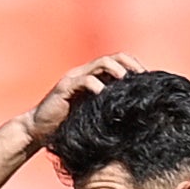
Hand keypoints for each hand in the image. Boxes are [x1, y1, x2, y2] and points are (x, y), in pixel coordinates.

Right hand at [24, 54, 145, 144]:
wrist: (40, 130)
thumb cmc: (71, 125)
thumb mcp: (98, 115)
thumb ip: (112, 108)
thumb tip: (140, 113)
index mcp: (95, 78)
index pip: (119, 63)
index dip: (135, 67)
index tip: (150, 81)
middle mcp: (85, 74)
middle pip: (113, 58)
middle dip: (130, 65)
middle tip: (143, 78)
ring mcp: (74, 79)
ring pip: (99, 64)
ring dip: (116, 69)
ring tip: (126, 80)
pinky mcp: (64, 88)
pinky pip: (83, 80)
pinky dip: (95, 84)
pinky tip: (103, 93)